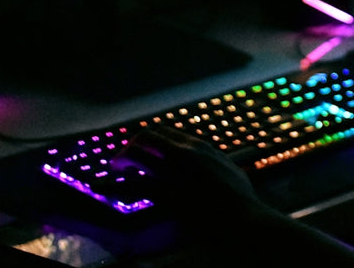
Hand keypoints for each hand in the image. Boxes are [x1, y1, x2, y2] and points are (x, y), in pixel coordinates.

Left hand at [114, 126, 268, 222]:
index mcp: (200, 146)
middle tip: (124, 160)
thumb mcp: (231, 170)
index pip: (167, 133)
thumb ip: (217, 161)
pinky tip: (112, 191)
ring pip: (136, 152)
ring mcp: (172, 170)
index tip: (144, 151)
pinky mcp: (163, 192)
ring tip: (115, 169)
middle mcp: (184, 152)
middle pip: (148, 136)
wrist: (240, 218)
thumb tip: (216, 160)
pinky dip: (116, 185)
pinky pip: (131, 184)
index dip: (151, 141)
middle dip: (133, 145)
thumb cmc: (241, 200)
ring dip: (121, 159)